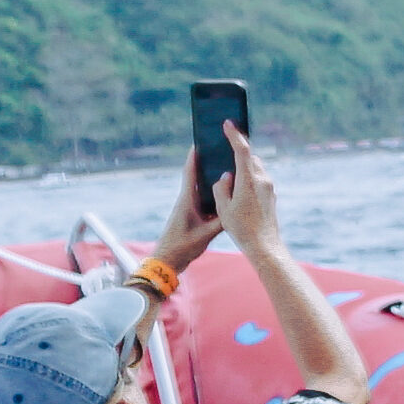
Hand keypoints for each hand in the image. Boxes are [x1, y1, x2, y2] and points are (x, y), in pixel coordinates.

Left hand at [147, 149, 220, 275]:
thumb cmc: (182, 247)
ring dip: (210, 178)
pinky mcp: (192, 217)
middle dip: (205, 162)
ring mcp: (189, 209)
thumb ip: (221, 220)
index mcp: (187, 200)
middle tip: (217, 150)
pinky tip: (225, 194)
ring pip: (201, 188)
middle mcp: (187, 201)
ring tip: (225, 168)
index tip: (199, 141)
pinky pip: (204, 200)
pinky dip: (213, 194)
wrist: (168, 262)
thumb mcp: (206, 234)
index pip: (190, 173)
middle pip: (196, 176)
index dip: (194, 156)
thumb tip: (235, 205)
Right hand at [210, 125, 285, 257]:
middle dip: (238, 149)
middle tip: (226, 142)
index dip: (234, 135)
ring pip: (255, 167)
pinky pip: (259, 178)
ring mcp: (269, 187)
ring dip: (244, 164)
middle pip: (250, 157)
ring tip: (229, 165)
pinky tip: (239, 183)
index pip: (242, 151)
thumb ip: (221, 188)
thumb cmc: (241, 228)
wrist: (264, 244)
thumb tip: (225, 176)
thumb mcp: (223, 208)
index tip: (228, 124)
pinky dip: (249, 175)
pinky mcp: (271, 194)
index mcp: (248, 181)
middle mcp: (262, 180)